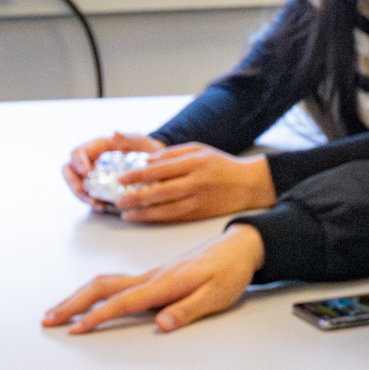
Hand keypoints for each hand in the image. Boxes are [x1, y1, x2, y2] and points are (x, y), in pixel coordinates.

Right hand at [40, 224, 264, 334]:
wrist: (240, 246)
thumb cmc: (230, 271)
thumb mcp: (217, 296)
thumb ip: (188, 310)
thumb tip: (161, 323)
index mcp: (165, 283)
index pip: (123, 302)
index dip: (98, 317)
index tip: (76, 330)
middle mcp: (152, 276)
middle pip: (102, 287)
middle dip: (72, 303)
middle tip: (48, 319)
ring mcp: (150, 273)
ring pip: (104, 282)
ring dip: (78, 296)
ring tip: (57, 310)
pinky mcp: (153, 274)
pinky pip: (115, 281)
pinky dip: (93, 290)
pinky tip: (85, 298)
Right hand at [61, 132, 164, 203]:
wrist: (151, 162)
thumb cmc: (142, 147)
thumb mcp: (137, 141)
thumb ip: (127, 138)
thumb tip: (115, 133)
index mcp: (94, 147)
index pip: (77, 152)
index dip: (78, 162)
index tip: (86, 172)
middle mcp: (88, 160)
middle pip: (68, 169)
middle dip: (71, 181)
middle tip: (80, 190)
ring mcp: (91, 175)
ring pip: (76, 184)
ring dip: (81, 196)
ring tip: (93, 203)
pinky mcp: (97, 187)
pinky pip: (88, 195)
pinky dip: (92, 202)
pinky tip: (101, 207)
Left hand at [104, 144, 275, 222]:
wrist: (250, 184)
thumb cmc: (222, 165)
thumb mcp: (199, 150)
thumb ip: (172, 155)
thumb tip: (147, 162)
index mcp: (195, 163)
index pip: (160, 169)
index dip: (138, 175)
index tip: (122, 179)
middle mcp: (197, 182)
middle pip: (161, 192)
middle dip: (136, 197)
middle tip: (119, 201)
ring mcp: (200, 200)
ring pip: (167, 209)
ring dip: (144, 213)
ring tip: (127, 214)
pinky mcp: (202, 213)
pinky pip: (176, 217)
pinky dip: (158, 219)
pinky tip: (146, 218)